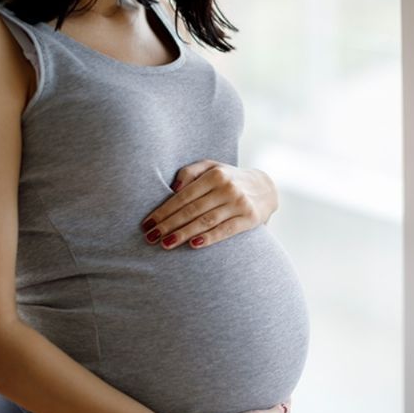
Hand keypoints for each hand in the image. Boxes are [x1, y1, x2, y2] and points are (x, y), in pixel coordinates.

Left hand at [139, 159, 278, 249]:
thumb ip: (190, 172)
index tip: (147, 223)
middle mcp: (227, 188)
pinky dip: (209, 238)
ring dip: (183, 234)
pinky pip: (226, 230)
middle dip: (168, 224)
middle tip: (150, 237)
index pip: (183, 196)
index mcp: (215, 174)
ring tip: (165, 244)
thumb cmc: (229, 179)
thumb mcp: (212, 167)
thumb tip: (172, 188)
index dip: (163, 210)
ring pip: (205, 221)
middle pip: (191, 210)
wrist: (266, 188)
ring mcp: (239, 203)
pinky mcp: (250, 218)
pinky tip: (193, 245)